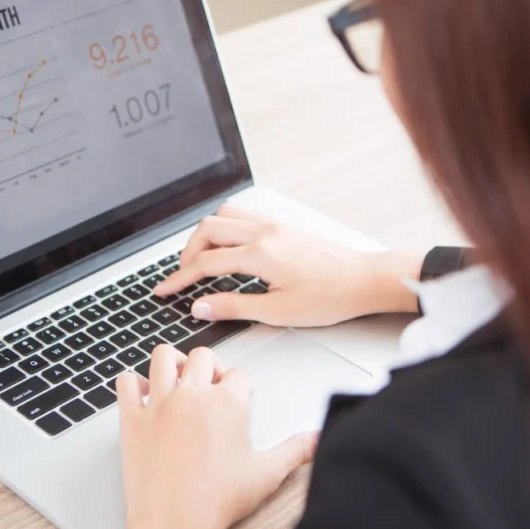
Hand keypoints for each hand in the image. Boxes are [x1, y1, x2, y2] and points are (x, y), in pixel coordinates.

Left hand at [118, 346, 317, 528]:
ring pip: (163, 357)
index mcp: (229, 401)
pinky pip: (126, 384)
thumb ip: (297, 450)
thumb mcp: (268, 473)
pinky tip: (142, 392)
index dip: (245, 384)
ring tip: (178, 375)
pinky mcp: (133, 419)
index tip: (243, 393)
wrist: (176, 520)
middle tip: (213, 382)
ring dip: (172, 361)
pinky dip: (132, 383)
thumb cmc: (218, 499)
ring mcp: (161, 403)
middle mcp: (194, 394)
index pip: (241, 375)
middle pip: (203, 356)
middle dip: (211, 366)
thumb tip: (318, 439)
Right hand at [155, 204, 421, 326]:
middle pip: (207, 231)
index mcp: (260, 254)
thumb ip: (234, 308)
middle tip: (181, 277)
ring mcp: (274, 225)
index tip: (164, 290)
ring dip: (205, 236)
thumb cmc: (330, 297)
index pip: (205, 263)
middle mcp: (264, 232)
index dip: (180, 278)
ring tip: (201, 260)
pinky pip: (243, 216)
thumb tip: (201, 307)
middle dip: (187, 253)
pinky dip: (226, 228)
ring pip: (224, 217)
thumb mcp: (279, 312)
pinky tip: (228, 246)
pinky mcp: (283, 225)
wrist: (365, 279)